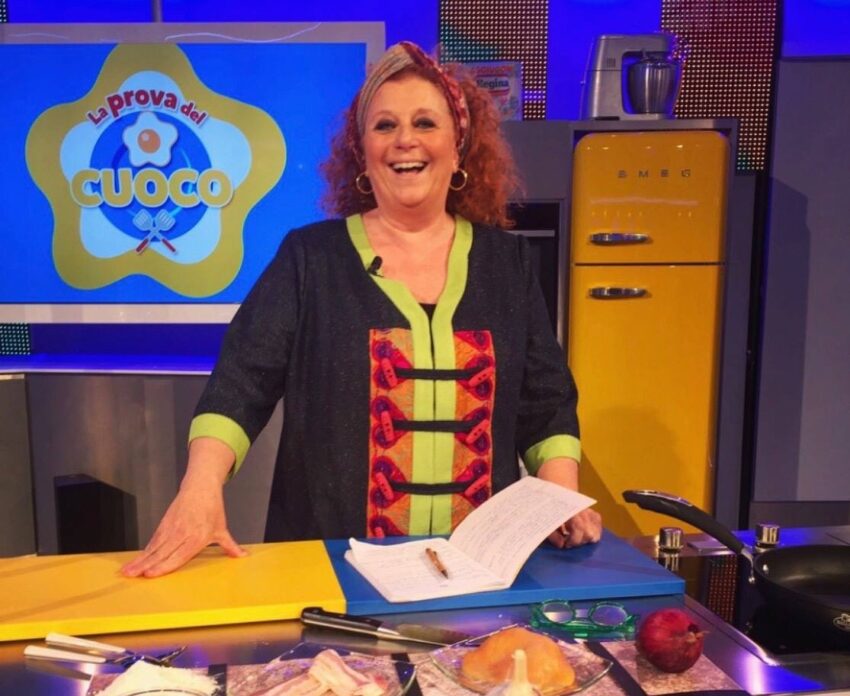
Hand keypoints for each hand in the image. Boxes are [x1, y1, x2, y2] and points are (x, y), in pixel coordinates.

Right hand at [121, 437, 246, 577]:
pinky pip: (154, 540)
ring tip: (127, 570)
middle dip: (146, 565)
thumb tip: (242, 556)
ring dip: (140, 559)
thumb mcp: (222, 528)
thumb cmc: (212, 508)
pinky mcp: (164, 523)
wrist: (201, 486)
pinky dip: (144, 551)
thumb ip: (230, 545)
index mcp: (198, 537)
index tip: (150, 574)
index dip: (164, 565)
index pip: (179, 555)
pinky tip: (136, 560)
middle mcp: (182, 533)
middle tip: (131, 575)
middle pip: (162, 552)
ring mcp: (172, 528)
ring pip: (154, 547)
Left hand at [536, 456, 601, 548]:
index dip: (574, 540)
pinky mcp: (593, 513)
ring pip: (595, 531)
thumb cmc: (551, 507)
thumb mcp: (546, 520)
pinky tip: (585, 532)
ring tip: (576, 537)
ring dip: (586, 538)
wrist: (557, 489)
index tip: (565, 544)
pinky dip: (594, 531)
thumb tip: (561, 545)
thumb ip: (553, 534)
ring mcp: (589, 512)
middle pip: (589, 534)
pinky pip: (598, 523)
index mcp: (569, 513)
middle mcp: (582, 512)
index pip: (579, 528)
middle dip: (580, 542)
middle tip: (569, 540)